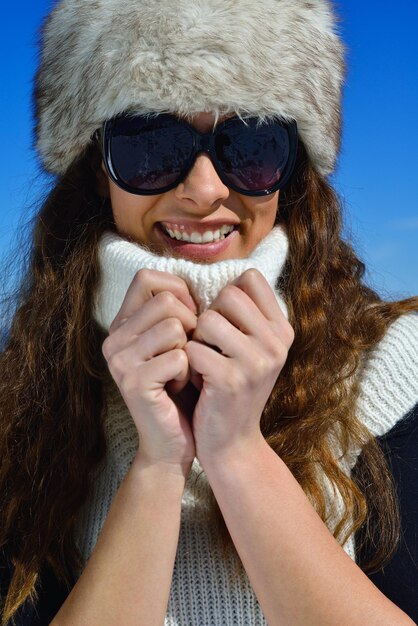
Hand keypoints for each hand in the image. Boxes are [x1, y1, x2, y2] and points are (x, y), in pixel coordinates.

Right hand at [102, 269, 197, 475]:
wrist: (171, 443)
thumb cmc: (181, 388)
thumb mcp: (176, 342)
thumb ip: (177, 310)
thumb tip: (198, 279)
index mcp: (122, 324)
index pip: (147, 277)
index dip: (179, 291)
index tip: (190, 317)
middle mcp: (114, 338)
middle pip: (167, 300)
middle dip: (190, 325)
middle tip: (186, 353)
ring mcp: (120, 360)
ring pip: (175, 327)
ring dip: (190, 352)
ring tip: (179, 373)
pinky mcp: (133, 382)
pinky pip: (180, 357)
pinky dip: (188, 373)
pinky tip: (176, 388)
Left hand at [184, 269, 293, 463]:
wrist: (231, 442)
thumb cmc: (232, 386)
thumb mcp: (251, 348)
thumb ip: (245, 315)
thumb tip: (225, 275)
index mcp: (283, 329)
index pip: (250, 279)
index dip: (227, 295)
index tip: (223, 322)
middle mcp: (276, 342)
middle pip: (228, 294)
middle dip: (209, 317)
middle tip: (210, 346)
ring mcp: (256, 361)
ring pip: (208, 319)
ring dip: (195, 339)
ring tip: (202, 361)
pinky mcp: (230, 379)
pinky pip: (192, 348)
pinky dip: (186, 362)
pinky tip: (196, 379)